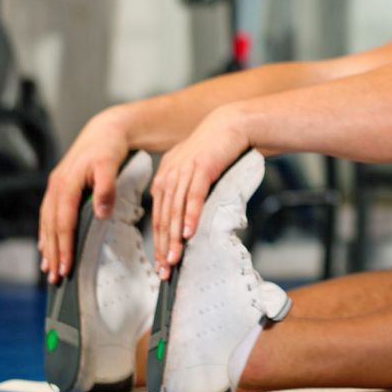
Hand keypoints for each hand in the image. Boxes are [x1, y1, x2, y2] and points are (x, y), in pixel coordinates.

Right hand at [38, 109, 132, 282]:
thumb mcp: (110, 165)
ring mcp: (55, 188)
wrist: (106, 130)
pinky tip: (47, 247)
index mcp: (66, 184)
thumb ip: (106, 188)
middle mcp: (56, 187)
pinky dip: (47, 234)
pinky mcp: (59, 188)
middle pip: (51, 227)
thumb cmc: (110, 148)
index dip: (64, 246)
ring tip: (49, 269)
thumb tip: (100, 214)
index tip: (67, 267)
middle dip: (53, 253)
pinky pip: (49, 215)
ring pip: (47, 223)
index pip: (63, 222)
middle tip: (56, 277)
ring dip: (48, 247)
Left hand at [149, 106, 250, 277]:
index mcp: (165, 176)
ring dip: (174, 237)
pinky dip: (191, 217)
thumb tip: (187, 213)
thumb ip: (186, 187)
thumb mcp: (196, 168)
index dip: (158, 240)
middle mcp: (170, 174)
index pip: (158, 214)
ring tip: (175, 258)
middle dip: (162, 245)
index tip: (161, 261)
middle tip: (164, 269)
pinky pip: (194, 197)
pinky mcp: (202, 167)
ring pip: (175, 210)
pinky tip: (190, 233)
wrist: (233, 123)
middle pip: (163, 216)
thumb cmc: (219, 149)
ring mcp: (185, 170)